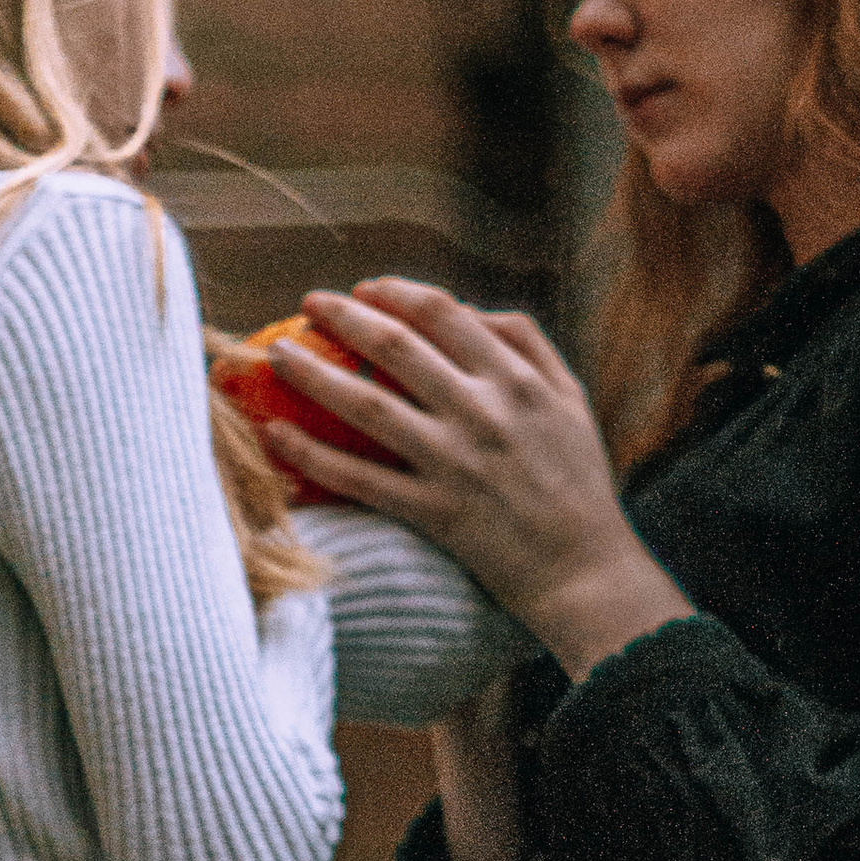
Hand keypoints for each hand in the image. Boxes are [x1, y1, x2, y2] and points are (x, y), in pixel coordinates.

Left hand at [264, 279, 691, 678]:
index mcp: (516, 378)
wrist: (584, 571)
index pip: (442, 313)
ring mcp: (454, 462)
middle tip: (306, 305)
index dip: (394, 292)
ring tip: (276, 356)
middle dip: (343, 316)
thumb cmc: (578, 484)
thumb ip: (528, 346)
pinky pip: (360, 478)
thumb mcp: (571, 400)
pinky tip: (274, 436)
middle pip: (395, 345)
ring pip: (367, 405)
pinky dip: (312, 456)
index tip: (362, 289)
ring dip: (313, 375)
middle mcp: (482, 411)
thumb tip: (472, 310)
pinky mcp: (434, 512)